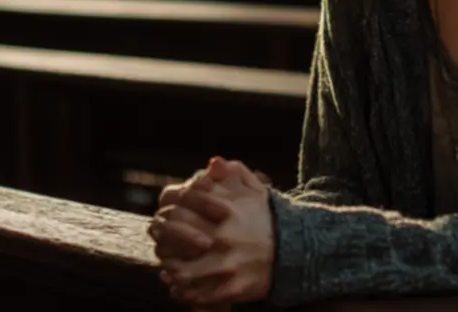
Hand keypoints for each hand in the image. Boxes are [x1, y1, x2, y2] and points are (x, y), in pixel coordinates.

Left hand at [156, 158, 274, 306]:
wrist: (296, 249)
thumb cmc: (268, 217)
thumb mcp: (255, 189)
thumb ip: (233, 172)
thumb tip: (213, 162)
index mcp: (227, 211)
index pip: (183, 204)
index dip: (169, 211)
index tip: (165, 218)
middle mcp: (225, 238)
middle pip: (177, 239)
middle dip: (165, 241)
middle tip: (161, 245)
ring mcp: (229, 265)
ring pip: (184, 272)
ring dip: (173, 271)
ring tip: (169, 270)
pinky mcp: (234, 288)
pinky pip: (201, 296)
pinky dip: (186, 294)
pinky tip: (180, 289)